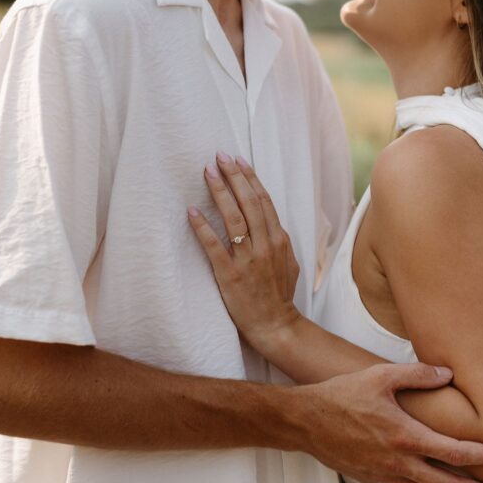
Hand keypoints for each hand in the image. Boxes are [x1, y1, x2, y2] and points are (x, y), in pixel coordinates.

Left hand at [188, 152, 299, 343]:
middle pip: (249, 202)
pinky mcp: (230, 276)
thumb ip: (280, 241)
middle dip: (234, 176)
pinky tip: (192, 212)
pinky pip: (215, 247)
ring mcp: (248, 260)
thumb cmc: (279, 295)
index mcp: (279, 240)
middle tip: (219, 156)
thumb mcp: (290, 263)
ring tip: (207, 172)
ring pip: (234, 218)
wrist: (276, 326)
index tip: (237, 160)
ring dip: (220, 192)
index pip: (263, 200)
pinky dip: (203, 228)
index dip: (250, 178)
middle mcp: (265, 245)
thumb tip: (271, 222)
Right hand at [295, 362, 482, 482]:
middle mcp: (398, 461)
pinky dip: (421, 480)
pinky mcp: (370, 477)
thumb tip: (447, 374)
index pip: (455, 453)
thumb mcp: (380, 376)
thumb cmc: (341, 395)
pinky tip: (425, 471)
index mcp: (406, 436)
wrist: (304, 421)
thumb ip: (417, 374)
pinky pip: (403, 482)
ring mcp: (383, 473)